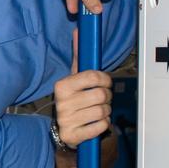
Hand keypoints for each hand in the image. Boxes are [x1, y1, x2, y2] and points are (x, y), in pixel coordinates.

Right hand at [55, 29, 112, 147]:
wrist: (62, 128)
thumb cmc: (72, 99)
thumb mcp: (74, 78)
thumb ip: (79, 56)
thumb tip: (78, 32)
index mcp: (62, 86)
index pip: (94, 77)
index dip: (105, 80)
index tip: (103, 83)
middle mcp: (62, 103)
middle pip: (101, 95)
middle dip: (106, 97)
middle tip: (100, 99)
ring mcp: (67, 120)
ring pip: (103, 111)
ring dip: (105, 111)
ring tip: (96, 111)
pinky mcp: (73, 135)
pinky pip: (101, 126)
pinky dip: (102, 124)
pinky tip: (94, 122)